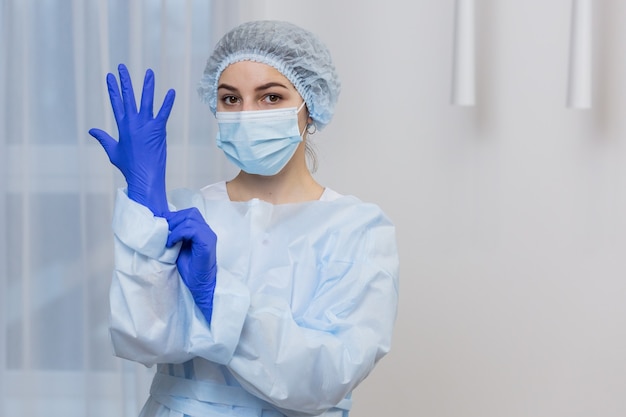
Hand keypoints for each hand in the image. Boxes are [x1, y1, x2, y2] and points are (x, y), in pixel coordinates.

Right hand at [89, 64, 175, 215]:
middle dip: (124, 81)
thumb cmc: (129, 167)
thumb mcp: (113, 151)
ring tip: (149, 72)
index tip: (109, 76)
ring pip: (146, 101)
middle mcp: (133, 123)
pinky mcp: (158, 130)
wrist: (143, 177)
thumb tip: (92, 130)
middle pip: (128, 97)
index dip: (113, 89)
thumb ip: (103, 138)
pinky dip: (168, 102)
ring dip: (147, 86)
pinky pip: (164, 113)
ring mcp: (146, 125)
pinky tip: (171, 92)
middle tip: (121, 67)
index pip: (116, 103)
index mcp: (122, 127)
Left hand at [166, 208, 216, 323]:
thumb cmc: (190, 269)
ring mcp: (208, 236)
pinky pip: (192, 229)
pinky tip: (172, 243)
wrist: (200, 285)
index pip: (189, 214)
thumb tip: (162, 225)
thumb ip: (176, 235)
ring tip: (168, 240)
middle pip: (190, 213)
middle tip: (165, 234)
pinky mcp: (207, 243)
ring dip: (175, 227)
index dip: (174, 218)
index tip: (162, 228)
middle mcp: (207, 231)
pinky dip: (179, 234)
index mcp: (201, 231)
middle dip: (174, 220)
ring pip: (190, 218)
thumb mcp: (179, 248)